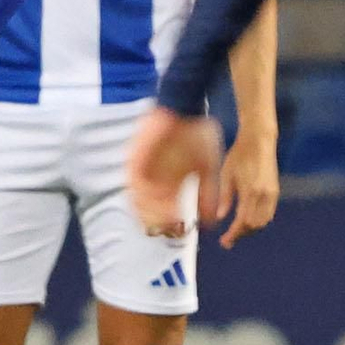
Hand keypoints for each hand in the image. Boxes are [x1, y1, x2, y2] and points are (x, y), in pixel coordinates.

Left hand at [127, 107, 221, 236]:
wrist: (184, 111)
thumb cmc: (198, 137)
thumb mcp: (208, 168)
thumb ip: (209, 193)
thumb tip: (211, 220)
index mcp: (173, 184)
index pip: (170, 210)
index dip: (173, 223)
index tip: (179, 233)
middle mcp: (157, 181)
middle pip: (152, 209)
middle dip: (158, 222)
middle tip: (165, 232)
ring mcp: (145, 171)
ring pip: (140, 199)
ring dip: (147, 212)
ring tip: (155, 222)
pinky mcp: (135, 160)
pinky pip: (132, 182)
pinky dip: (137, 194)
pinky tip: (144, 204)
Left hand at [216, 130, 279, 249]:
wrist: (259, 140)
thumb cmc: (240, 155)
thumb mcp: (226, 174)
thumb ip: (224, 197)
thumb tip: (220, 217)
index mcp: (250, 191)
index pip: (243, 221)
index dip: (233, 234)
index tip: (225, 242)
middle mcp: (264, 194)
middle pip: (254, 225)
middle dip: (241, 234)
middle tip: (228, 239)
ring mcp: (272, 193)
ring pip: (263, 221)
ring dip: (250, 229)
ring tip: (236, 231)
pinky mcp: (275, 191)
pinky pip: (268, 213)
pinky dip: (258, 221)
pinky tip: (247, 220)